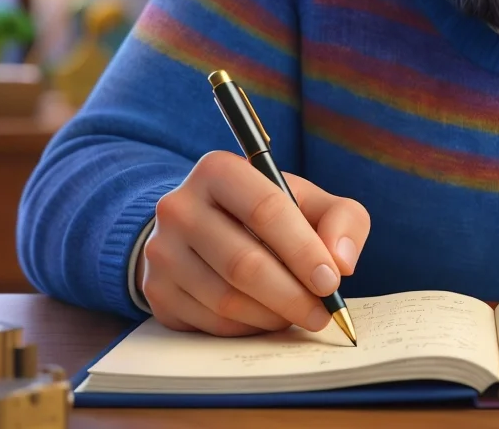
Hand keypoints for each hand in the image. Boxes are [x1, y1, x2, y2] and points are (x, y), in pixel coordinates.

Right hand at [136, 150, 370, 335]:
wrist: (204, 227)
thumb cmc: (268, 213)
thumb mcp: (308, 200)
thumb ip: (342, 218)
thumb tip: (343, 261)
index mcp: (219, 170)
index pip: (266, 211)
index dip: (303, 250)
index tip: (331, 281)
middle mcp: (180, 206)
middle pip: (244, 262)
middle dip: (292, 294)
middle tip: (323, 312)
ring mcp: (161, 251)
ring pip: (226, 298)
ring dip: (273, 315)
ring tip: (300, 314)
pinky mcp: (156, 291)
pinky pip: (209, 322)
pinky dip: (248, 327)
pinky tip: (268, 317)